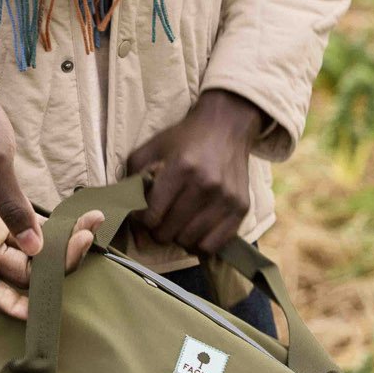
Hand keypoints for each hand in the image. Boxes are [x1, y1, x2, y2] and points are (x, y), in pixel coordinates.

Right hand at [0, 76, 104, 321]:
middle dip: (53, 263)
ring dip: (59, 246)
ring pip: (27, 252)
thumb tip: (35, 247)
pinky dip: (55, 230)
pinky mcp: (1, 209)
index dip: (11, 304)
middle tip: (85, 239)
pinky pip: (30, 231)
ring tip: (90, 227)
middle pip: (16, 269)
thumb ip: (13, 206)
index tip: (41, 314)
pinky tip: (83, 219)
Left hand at [126, 88, 265, 254]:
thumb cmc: (183, 139)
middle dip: (158, 229)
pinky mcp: (241, 208)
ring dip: (178, 236)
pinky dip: (200, 243)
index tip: (143, 212)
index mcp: (180, 168)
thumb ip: (132, 183)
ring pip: (189, 242)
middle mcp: (206, 185)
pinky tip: (196, 229)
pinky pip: (213, 246)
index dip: (141, 219)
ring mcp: (226, 198)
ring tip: (178, 221)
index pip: (151, 216)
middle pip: (168, 232)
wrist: (226, 126)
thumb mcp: (150, 150)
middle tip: (161, 217)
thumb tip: (131, 226)